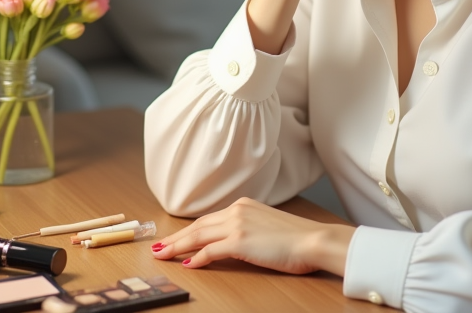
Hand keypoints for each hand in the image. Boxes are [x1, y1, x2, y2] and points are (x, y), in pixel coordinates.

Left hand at [151, 197, 354, 275]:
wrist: (313, 240)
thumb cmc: (298, 238)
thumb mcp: (268, 227)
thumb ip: (250, 230)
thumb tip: (237, 243)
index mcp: (245, 205)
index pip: (209, 219)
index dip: (189, 230)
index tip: (175, 238)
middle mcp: (238, 210)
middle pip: (198, 226)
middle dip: (176, 238)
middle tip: (158, 247)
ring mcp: (237, 224)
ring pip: (199, 236)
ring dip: (178, 246)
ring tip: (163, 255)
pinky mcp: (240, 241)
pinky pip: (210, 251)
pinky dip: (197, 258)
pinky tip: (188, 264)